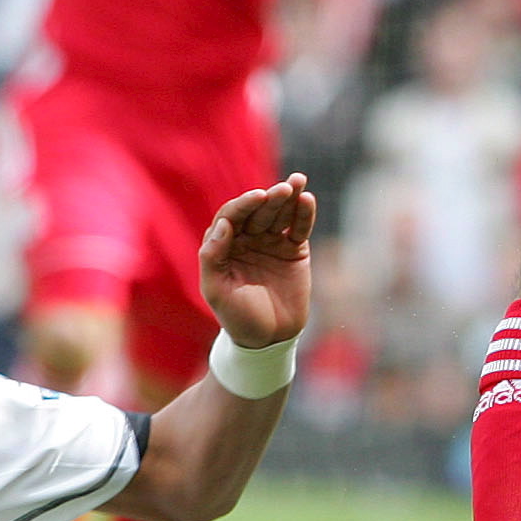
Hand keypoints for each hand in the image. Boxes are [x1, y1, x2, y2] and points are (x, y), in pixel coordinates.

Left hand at [199, 175, 315, 350]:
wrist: (268, 338)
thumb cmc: (237, 317)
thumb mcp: (216, 291)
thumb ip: (213, 257)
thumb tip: (223, 224)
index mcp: (224, 245)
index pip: (232, 215)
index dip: (243, 204)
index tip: (258, 197)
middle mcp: (247, 238)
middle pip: (258, 211)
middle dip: (270, 198)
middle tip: (282, 189)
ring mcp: (271, 242)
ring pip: (279, 214)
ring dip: (288, 197)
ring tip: (298, 182)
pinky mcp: (294, 249)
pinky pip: (298, 228)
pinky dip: (304, 214)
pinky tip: (307, 199)